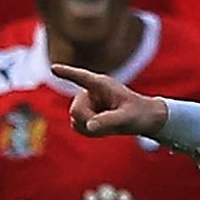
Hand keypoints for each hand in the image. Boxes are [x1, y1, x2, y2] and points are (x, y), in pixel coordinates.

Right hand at [52, 64, 168, 138]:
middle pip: (76, 110)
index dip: (67, 73)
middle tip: (109, 123)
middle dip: (88, 121)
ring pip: (75, 120)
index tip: (54, 68)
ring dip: (90, 127)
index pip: (81, 77)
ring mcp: (86, 103)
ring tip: (109, 124)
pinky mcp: (85, 114)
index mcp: (101, 85)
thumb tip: (90, 126)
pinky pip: (77, 127)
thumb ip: (109, 121)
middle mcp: (90, 92)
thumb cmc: (139, 113)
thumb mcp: (128, 118)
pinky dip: (89, 131)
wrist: (145, 119)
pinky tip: (103, 128)